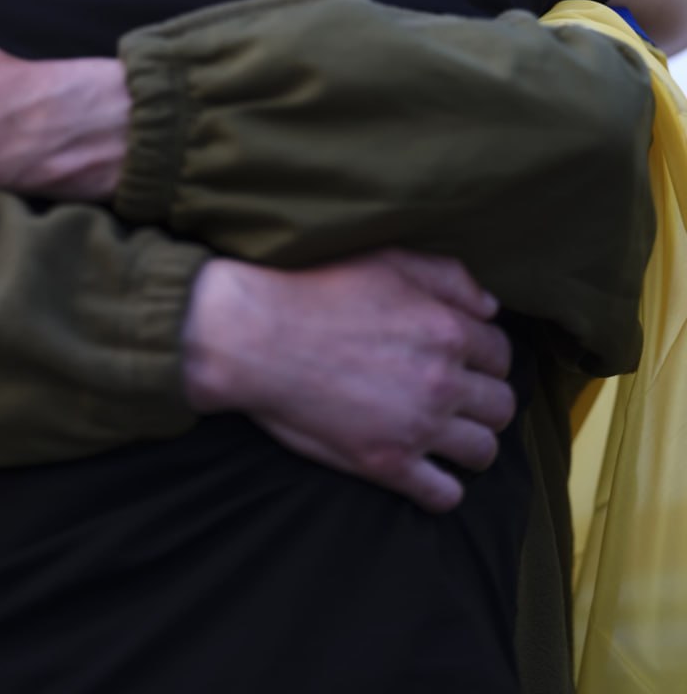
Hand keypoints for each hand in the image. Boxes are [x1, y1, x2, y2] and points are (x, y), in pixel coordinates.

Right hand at [183, 249, 514, 512]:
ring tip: (447, 432)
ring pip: (483, 452)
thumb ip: (449, 277)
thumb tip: (490, 305)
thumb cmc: (317, 287)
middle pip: (501, 406)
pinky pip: (443, 495)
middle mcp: (442, 382)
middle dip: (485, 399)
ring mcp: (416, 428)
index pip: (501, 354)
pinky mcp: (385, 464)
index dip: (485, 355)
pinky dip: (443, 487)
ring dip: (471, 442)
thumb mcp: (387, 260)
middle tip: (458, 395)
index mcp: (447, 330)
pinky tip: (426, 470)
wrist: (254, 334)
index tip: (464, 357)